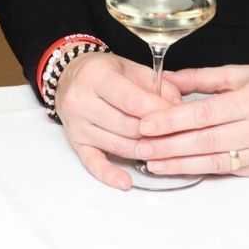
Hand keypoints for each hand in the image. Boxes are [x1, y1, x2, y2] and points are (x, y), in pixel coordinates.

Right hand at [53, 51, 179, 190]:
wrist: (68, 76)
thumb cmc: (101, 72)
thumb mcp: (129, 67)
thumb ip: (156, 84)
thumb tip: (179, 106)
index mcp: (96, 76)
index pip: (133, 101)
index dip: (159, 112)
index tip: (179, 117)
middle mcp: (82, 101)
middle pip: (127, 126)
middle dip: (155, 133)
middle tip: (176, 136)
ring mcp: (77, 124)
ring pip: (118, 145)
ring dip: (144, 151)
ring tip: (162, 151)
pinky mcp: (76, 142)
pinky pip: (93, 163)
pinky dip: (110, 175)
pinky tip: (126, 181)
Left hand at [132, 62, 248, 177]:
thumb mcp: (244, 72)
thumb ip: (204, 79)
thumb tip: (167, 80)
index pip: (204, 114)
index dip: (172, 121)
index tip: (145, 124)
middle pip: (205, 142)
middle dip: (168, 147)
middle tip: (139, 147)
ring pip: (216, 162)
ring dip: (181, 164)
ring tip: (153, 163)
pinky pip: (231, 171)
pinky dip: (204, 170)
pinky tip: (182, 168)